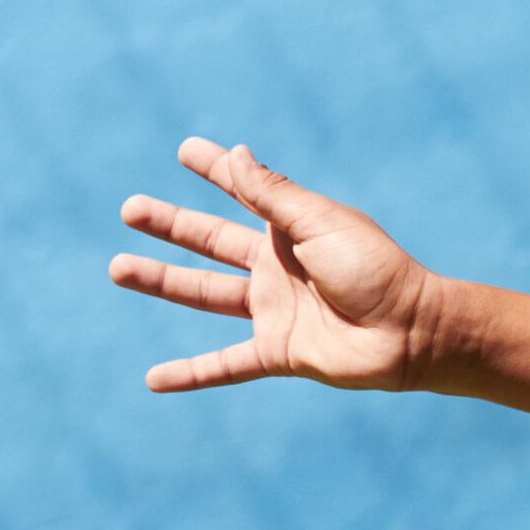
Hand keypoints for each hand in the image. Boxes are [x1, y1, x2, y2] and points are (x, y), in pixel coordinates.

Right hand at [108, 139, 445, 392]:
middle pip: (210, 241)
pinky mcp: (278, 353)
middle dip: (169, 225)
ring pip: (204, 294)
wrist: (412, 332)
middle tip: (128, 208)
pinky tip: (153, 380)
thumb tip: (237, 152)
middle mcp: (277, 267)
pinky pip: (224, 366)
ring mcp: (275, 310)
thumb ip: (272, 195)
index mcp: (291, 229)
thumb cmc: (375, 269)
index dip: (215, 170)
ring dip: (161, 282)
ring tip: (116, 268)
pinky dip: (190, 374)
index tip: (185, 149)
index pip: (243, 191)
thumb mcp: (319, 222)